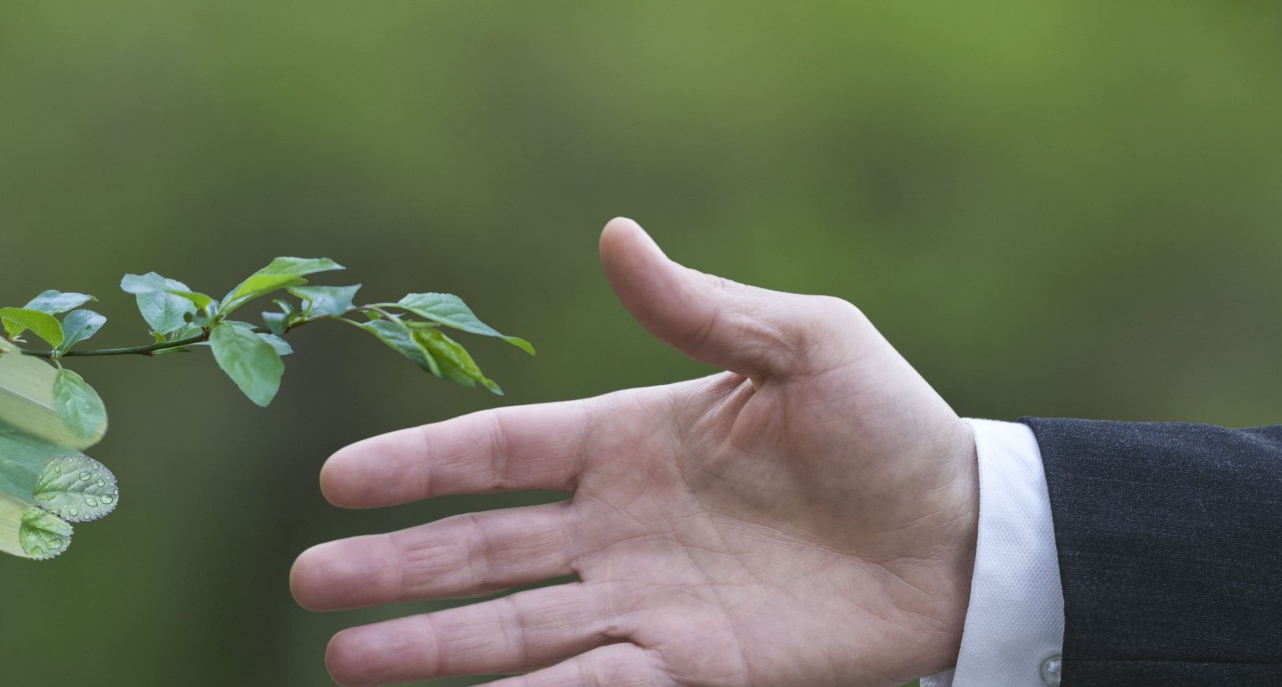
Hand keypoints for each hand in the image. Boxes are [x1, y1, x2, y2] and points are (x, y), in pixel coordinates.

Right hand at [292, 218, 979, 686]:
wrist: (971, 536)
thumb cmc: (889, 429)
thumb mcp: (806, 344)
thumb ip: (703, 309)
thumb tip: (614, 237)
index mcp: (626, 443)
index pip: (497, 456)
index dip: (416, 466)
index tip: (336, 482)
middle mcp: (617, 529)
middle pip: (480, 551)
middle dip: (391, 569)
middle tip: (310, 581)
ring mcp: (647, 604)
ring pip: (515, 629)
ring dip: (433, 646)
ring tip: (346, 661)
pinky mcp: (693, 669)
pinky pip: (598, 686)